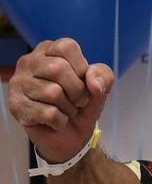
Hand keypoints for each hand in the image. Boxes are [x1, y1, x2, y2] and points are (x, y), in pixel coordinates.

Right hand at [7, 38, 112, 163]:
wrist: (71, 136)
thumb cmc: (81, 105)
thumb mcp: (100, 88)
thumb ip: (103, 77)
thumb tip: (91, 80)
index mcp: (48, 50)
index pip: (66, 47)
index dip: (82, 68)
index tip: (83, 82)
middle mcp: (29, 62)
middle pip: (58, 68)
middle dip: (77, 91)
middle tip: (78, 101)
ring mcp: (18, 83)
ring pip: (52, 92)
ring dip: (69, 108)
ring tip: (65, 110)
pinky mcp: (16, 105)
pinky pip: (48, 113)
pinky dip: (60, 121)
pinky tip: (55, 120)